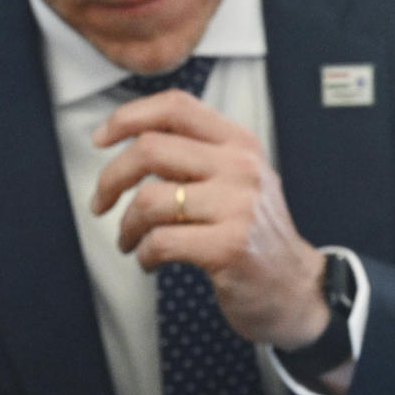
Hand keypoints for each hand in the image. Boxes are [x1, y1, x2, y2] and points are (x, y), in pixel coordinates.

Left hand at [90, 90, 326, 349]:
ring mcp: (236, 206)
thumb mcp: (234, 181)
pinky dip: (143, 255)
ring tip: (129, 241)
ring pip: (149, 200)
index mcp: (237, 143)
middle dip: (110, 179)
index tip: (100, 139)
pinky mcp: (228, 246)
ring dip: (126, 226)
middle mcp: (239, 167)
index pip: (175, 107)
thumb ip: (193, 158)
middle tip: (100, 202)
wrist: (295, 287)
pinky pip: (160, 242)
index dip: (128, 118)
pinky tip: (149, 261)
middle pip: (150, 150)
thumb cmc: (253, 235)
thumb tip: (131, 142)